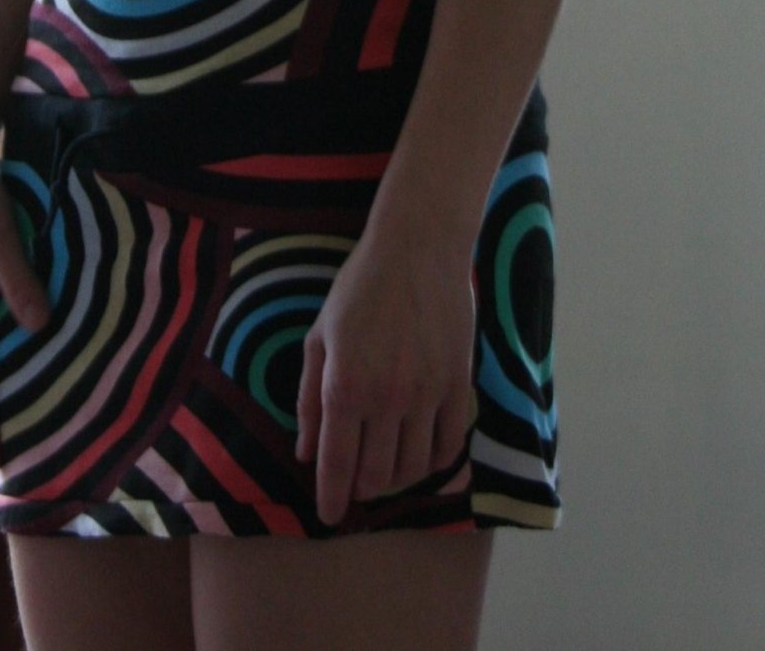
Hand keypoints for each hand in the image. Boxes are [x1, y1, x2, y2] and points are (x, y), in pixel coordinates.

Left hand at [294, 221, 475, 526]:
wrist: (419, 248)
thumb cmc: (360, 288)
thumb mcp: (319, 338)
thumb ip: (309, 399)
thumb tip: (306, 454)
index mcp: (345, 386)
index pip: (337, 465)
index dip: (331, 498)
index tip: (329, 517)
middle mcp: (386, 398)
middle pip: (375, 475)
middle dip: (361, 489)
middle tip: (355, 482)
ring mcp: (427, 394)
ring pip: (413, 468)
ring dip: (395, 478)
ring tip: (385, 466)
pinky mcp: (458, 386)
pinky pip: (449, 445)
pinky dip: (433, 461)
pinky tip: (420, 452)